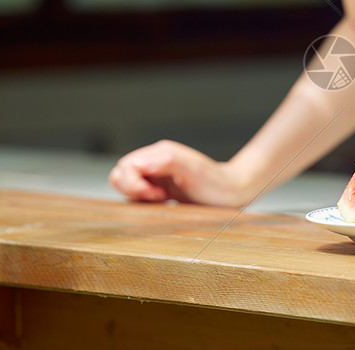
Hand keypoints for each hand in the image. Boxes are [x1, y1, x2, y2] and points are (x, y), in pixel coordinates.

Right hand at [108, 140, 245, 206]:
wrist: (233, 193)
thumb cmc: (216, 183)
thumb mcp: (194, 170)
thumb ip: (168, 161)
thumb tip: (138, 163)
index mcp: (161, 153)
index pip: (126, 165)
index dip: (134, 183)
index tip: (156, 194)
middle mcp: (156, 161)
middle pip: (121, 172)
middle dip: (132, 189)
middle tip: (158, 197)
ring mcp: (156, 173)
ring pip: (125, 182)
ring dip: (136, 195)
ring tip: (160, 199)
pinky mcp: (159, 186)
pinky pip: (136, 192)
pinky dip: (141, 199)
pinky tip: (162, 202)